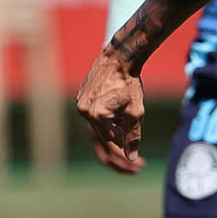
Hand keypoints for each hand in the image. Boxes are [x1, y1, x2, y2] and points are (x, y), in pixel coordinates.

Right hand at [76, 51, 146, 174]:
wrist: (118, 59)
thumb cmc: (129, 85)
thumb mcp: (136, 112)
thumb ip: (133, 136)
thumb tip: (132, 158)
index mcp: (97, 116)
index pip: (111, 140)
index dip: (124, 137)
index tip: (132, 127)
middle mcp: (84, 110)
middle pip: (103, 131)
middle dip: (117, 129)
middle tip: (128, 116)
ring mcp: (80, 102)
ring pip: (97, 122)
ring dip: (110, 120)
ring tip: (122, 107)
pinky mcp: (80, 95)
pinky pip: (92, 111)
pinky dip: (103, 111)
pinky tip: (114, 100)